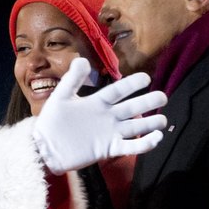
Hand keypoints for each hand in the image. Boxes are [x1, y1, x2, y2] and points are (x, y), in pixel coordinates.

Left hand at [32, 57, 167, 173]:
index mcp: (97, 102)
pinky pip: (130, 147)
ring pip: (135, 127)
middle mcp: (107, 117)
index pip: (118, 90)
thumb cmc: (51, 122)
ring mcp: (110, 133)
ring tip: (163, 120)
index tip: (146, 77)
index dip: (132, 84)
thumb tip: (83, 59)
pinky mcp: (109, 149)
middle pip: (132, 108)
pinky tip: (156, 139)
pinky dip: (144, 145)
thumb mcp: (60, 97)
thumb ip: (72, 79)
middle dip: (148, 102)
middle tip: (163, 97)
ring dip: (150, 124)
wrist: (45, 148)